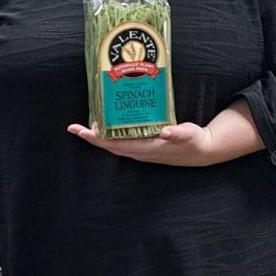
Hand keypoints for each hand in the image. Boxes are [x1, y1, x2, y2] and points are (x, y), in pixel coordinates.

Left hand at [68, 120, 216, 165]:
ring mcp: (141, 150)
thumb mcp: (187, 135)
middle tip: (74, 126)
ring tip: (88, 124)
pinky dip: (113, 134)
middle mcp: (140, 151)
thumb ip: (176, 133)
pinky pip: (123, 141)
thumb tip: (165, 131)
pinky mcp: (145, 146)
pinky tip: (110, 125)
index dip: (96, 139)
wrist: (201, 151)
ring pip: (114, 144)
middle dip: (91, 137)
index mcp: (146, 148)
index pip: (114, 144)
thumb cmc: (192, 142)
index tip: (81, 131)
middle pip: (109, 145)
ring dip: (100, 136)